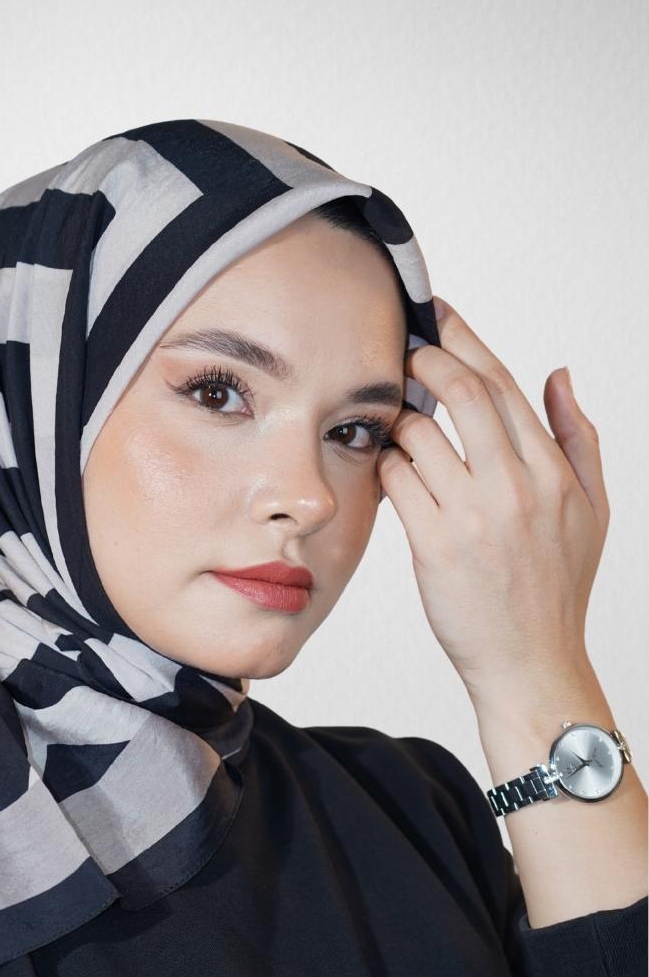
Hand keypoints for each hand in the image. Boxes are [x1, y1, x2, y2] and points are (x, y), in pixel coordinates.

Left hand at [377, 296, 609, 705]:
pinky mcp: (436, 545)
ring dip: (399, 418)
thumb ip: (577, 437)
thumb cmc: (556, 586)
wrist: (530, 660)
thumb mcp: (591, 508)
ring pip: (422, 434)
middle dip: (424, 361)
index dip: (465, 341)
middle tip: (400, 352)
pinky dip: (387, 464)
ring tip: (392, 421)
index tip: (438, 316)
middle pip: (462, 393)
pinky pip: (398, 481)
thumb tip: (557, 375)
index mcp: (554, 470)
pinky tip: (386, 466)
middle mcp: (517, 485)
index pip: (503, 385)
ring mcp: (476, 515)